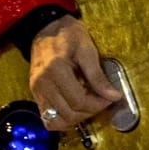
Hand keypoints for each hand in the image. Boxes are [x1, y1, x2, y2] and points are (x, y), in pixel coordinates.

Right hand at [28, 15, 121, 129]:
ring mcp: (36, 91)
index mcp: (56, 71)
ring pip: (55, 120)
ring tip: (89, 106)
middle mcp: (42, 84)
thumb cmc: (69, 35)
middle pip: (68, 113)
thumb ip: (98, 76)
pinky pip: (46, 117)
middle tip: (102, 101)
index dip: (98, 104)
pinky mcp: (35, 94)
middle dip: (89, 112)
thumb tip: (113, 96)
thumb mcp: (87, 50)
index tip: (111, 98)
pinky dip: (62, 118)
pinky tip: (75, 108)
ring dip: (76, 118)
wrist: (46, 28)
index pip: (78, 101)